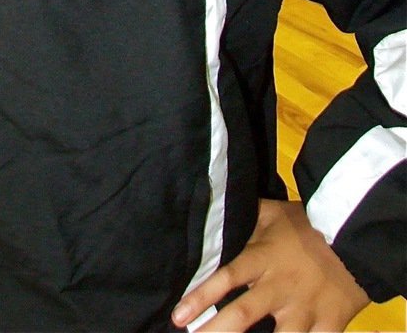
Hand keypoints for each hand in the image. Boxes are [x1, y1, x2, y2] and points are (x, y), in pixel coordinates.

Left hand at [172, 199, 368, 331]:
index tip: (179, 317)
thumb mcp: (272, 213)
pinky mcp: (329, 326)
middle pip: (243, 315)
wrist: (354, 236)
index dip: (201, 298)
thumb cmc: (307, 226)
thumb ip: (244, 218)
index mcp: (262, 259)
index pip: (226, 278)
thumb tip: (212, 214)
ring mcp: (305, 310)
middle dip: (216, 332)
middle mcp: (280, 288)